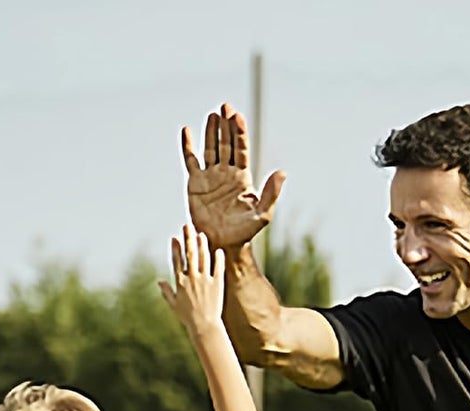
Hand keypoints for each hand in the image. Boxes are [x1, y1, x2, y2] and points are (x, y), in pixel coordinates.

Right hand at [158, 225, 223, 331]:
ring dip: (202, 244)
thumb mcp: (174, 304)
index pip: (177, 261)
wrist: (204, 326)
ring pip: (203, 257)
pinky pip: (217, 267)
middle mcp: (192, 278)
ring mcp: (205, 280)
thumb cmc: (188, 317)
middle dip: (188, 238)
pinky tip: (217, 250)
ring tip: (201, 234)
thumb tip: (159, 281)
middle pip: (190, 254)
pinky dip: (217, 258)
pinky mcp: (217, 283)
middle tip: (188, 226)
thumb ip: (166, 291)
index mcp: (180, 282)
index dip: (176, 248)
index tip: (175, 238)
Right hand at [182, 104, 285, 250]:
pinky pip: (191, 161)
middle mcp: (226, 172)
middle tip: (225, 107)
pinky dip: (188, 146)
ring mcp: (210, 177)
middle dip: (226, 125)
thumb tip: (282, 172)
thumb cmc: (244, 233)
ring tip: (212, 115)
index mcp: (242, 176)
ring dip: (211, 132)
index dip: (239, 132)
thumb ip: (272, 193)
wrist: (222, 244)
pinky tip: (187, 131)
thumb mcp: (263, 214)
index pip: (241, 148)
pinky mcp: (195, 184)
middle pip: (226, 143)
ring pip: (210, 148)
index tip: (237, 116)